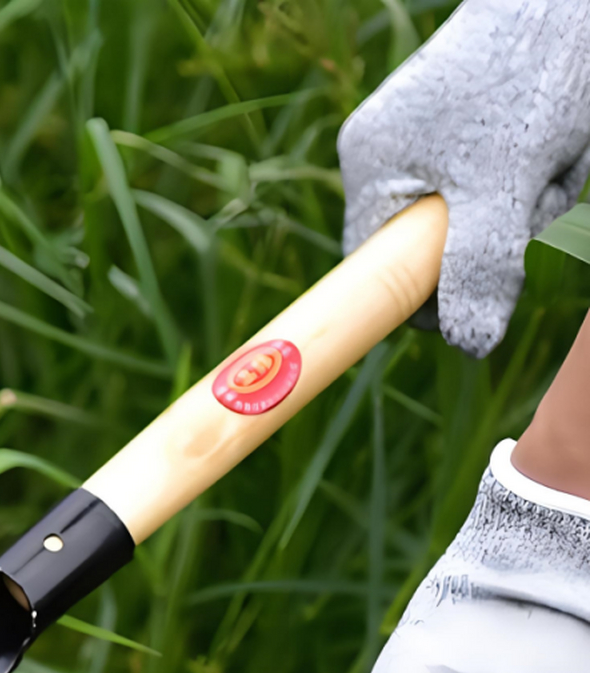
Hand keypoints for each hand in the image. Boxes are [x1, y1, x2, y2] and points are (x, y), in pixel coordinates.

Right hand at [338, 0, 589, 357]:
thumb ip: (481, 265)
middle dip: (496, 242)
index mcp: (373, 169)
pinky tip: (554, 153)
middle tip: (536, 199)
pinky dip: (534, 188)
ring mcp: (426, 146)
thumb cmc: (530, 71)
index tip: (481, 294)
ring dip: (527, 213)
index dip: (428, 300)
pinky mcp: (468, 137)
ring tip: (553, 162)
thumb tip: (468, 347)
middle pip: (432, 255)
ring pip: (474, 228)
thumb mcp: (506, 183)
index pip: (377, 276)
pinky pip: (495, 197)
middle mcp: (388, 159)